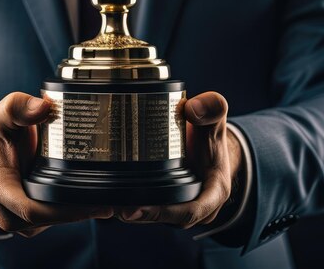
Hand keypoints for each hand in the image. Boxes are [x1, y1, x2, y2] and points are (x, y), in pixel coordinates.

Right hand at [0, 92, 113, 236]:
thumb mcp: (2, 118)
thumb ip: (18, 106)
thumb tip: (43, 106)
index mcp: (0, 190)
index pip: (35, 209)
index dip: (68, 210)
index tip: (97, 202)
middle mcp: (10, 214)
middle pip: (53, 218)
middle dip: (85, 210)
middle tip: (116, 197)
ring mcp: (21, 222)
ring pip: (58, 221)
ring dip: (83, 211)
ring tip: (112, 196)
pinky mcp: (33, 224)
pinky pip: (57, 219)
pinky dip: (76, 209)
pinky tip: (95, 195)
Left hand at [118, 91, 243, 228]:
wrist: (210, 140)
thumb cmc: (211, 129)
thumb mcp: (216, 114)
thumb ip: (212, 106)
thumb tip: (193, 109)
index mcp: (215, 191)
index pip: (190, 210)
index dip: (163, 212)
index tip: (136, 208)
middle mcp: (200, 207)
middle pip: (168, 218)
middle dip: (140, 216)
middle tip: (113, 208)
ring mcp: (183, 207)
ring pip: (157, 217)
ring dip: (132, 215)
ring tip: (107, 206)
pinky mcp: (170, 202)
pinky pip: (152, 209)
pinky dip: (132, 207)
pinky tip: (111, 202)